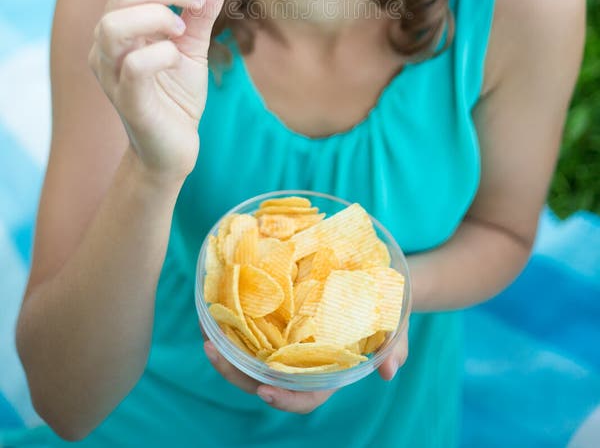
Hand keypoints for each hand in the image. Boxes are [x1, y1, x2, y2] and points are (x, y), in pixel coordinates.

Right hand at [89, 0, 227, 180]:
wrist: (172, 150)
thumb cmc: (176, 96)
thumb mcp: (193, 46)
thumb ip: (201, 11)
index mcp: (121, 25)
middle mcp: (106, 45)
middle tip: (200, 1)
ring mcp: (111, 73)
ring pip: (115, 24)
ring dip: (158, 15)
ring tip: (182, 30)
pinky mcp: (127, 101)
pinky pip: (135, 65)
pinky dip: (162, 53)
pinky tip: (177, 58)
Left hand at [202, 321, 409, 412]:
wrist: (379, 280)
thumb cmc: (387, 309)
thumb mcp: (396, 324)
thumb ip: (394, 346)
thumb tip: (388, 370)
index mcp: (329, 371)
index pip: (305, 396)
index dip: (284, 399)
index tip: (264, 390)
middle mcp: (303, 362)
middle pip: (264, 380)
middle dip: (235, 372)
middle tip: (211, 350)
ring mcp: (288, 342)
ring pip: (251, 357)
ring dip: (226, 349)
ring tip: (206, 332)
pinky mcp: (280, 320)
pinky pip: (252, 330)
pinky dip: (233, 324)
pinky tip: (216, 309)